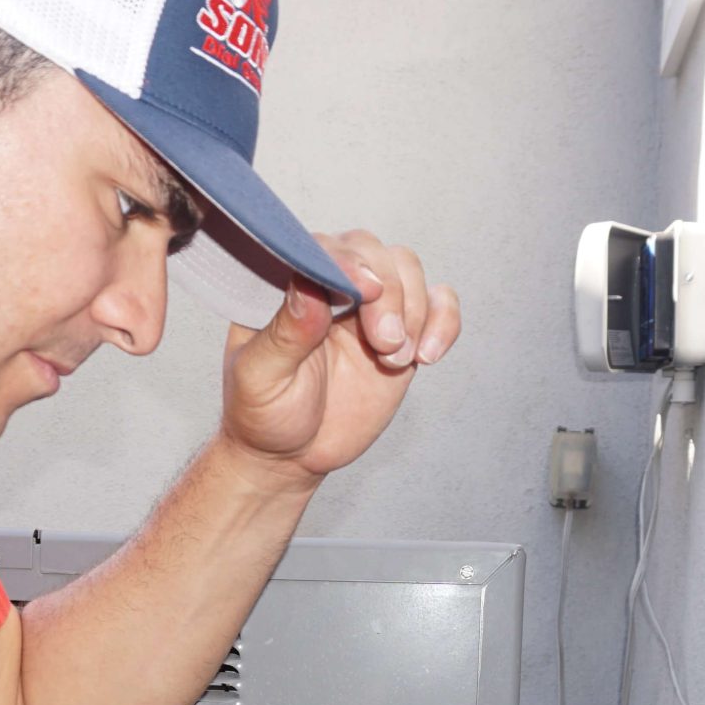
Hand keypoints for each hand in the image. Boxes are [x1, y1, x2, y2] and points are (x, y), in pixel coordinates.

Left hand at [217, 230, 462, 480]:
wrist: (291, 455)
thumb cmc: (263, 413)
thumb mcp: (259, 379)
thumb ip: (283, 334)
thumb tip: (308, 287)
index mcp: (287, 286)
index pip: (322, 249)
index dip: (349, 261)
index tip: (369, 288)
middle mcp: (331, 286)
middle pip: (373, 253)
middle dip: (389, 294)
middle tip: (385, 344)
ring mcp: (369, 308)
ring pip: (408, 270)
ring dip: (414, 310)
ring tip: (396, 358)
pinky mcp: (402, 333)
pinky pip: (438, 305)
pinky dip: (445, 321)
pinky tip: (428, 355)